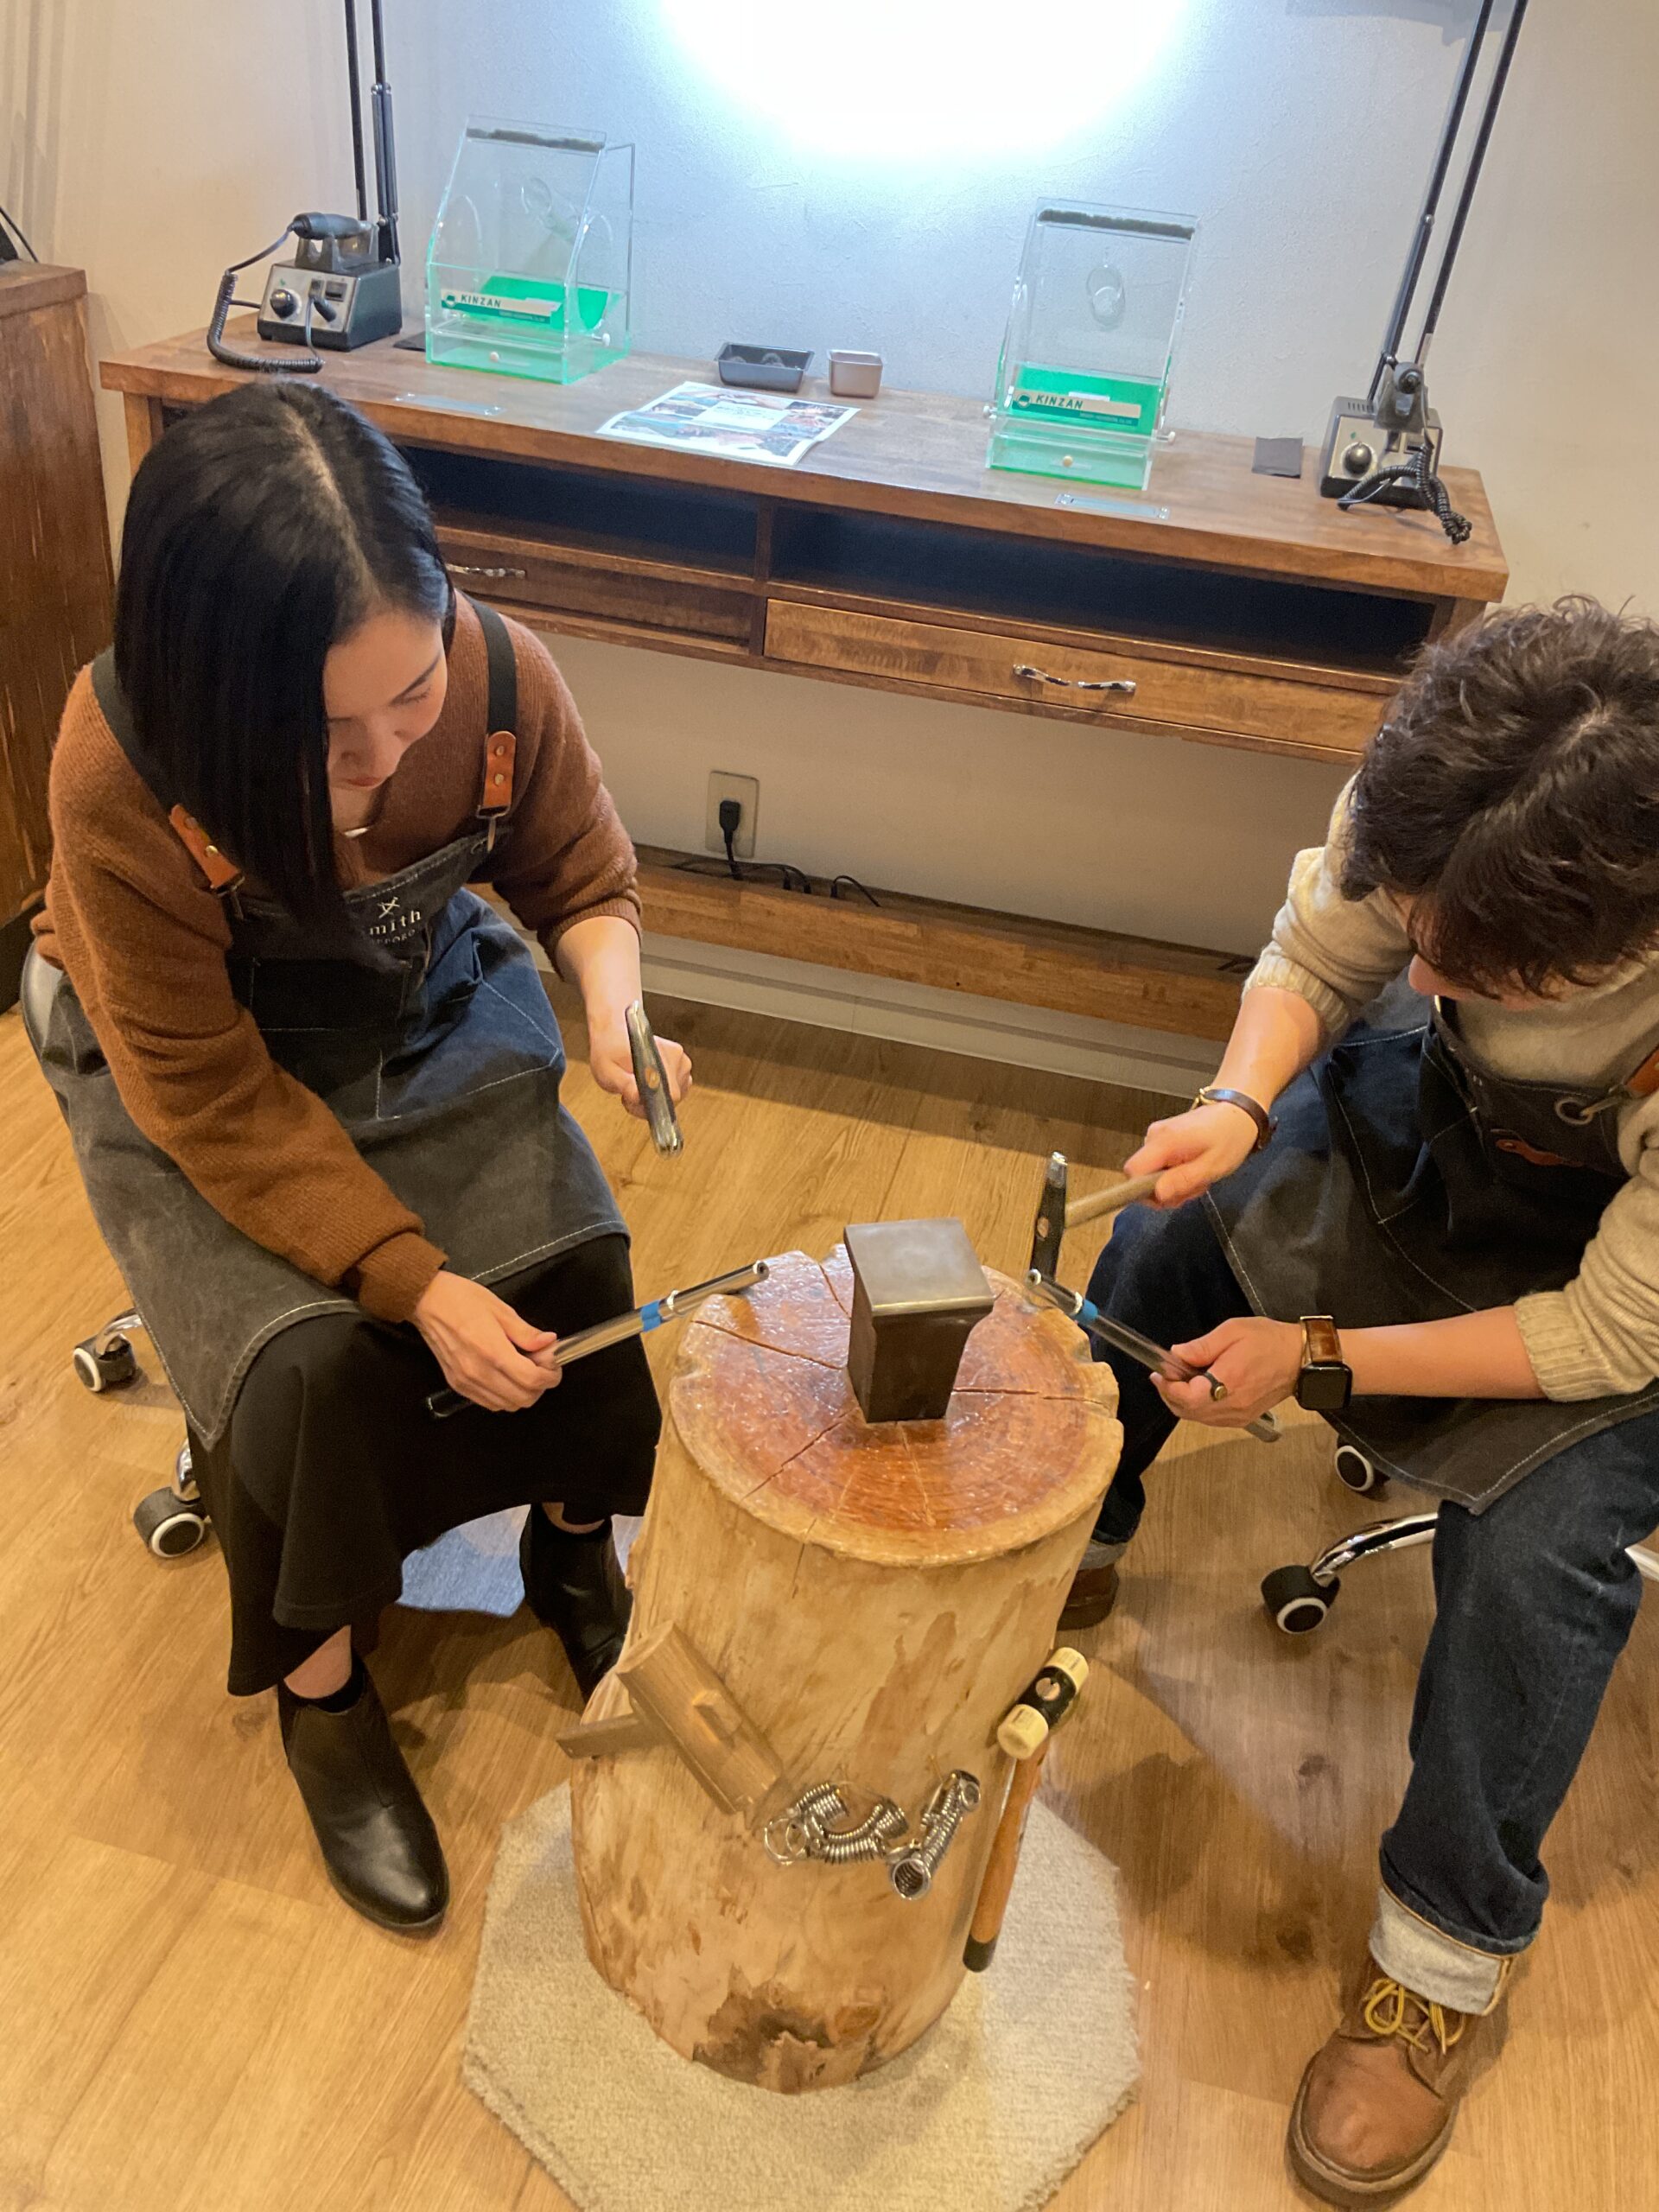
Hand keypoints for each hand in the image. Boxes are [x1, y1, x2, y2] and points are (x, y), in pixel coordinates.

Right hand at [413, 1271, 562, 1411]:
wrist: (427, 1301)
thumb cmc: (460, 1300)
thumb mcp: (501, 1309)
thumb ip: (526, 1332)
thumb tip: (548, 1343)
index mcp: (493, 1351)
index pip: (532, 1380)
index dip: (550, 1376)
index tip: (553, 1366)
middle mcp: (479, 1372)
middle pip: (522, 1399)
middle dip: (540, 1386)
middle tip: (542, 1368)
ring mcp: (467, 1381)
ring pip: (506, 1405)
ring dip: (522, 1393)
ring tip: (523, 1371)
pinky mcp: (457, 1384)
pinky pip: (488, 1403)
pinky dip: (504, 1396)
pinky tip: (506, 1377)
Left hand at [588, 1011, 693, 1119]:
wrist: (614, 1032)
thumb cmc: (609, 1051)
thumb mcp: (607, 1071)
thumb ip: (624, 1084)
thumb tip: (638, 1096)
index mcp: (660, 1056)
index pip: (671, 1095)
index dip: (652, 1106)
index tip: (632, 1101)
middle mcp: (677, 1057)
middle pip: (674, 1098)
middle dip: (650, 1103)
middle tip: (628, 1094)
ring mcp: (682, 1060)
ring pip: (676, 1095)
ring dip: (656, 1098)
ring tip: (635, 1087)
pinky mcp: (683, 1065)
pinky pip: (677, 1089)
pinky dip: (661, 1092)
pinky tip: (646, 1085)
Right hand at [1126, 1101, 1261, 1207]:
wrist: (1237, 1111)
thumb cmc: (1230, 1136)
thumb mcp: (1212, 1166)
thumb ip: (1182, 1180)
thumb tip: (1157, 1195)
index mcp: (1163, 1141)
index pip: (1132, 1172)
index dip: (1144, 1191)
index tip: (1169, 1197)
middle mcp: (1153, 1136)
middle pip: (1141, 1176)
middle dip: (1166, 1190)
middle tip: (1194, 1188)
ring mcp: (1156, 1136)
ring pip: (1151, 1173)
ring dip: (1174, 1183)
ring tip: (1199, 1177)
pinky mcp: (1162, 1138)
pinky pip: (1159, 1165)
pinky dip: (1175, 1173)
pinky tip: (1194, 1169)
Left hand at [1152, 1317, 1301, 1427]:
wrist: (1300, 1359)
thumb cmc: (1269, 1342)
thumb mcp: (1231, 1332)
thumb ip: (1201, 1346)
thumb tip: (1176, 1355)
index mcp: (1227, 1383)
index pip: (1186, 1397)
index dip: (1168, 1387)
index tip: (1159, 1373)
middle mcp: (1232, 1405)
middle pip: (1187, 1411)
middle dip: (1170, 1395)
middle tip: (1164, 1377)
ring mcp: (1239, 1415)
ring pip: (1198, 1417)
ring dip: (1183, 1402)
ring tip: (1179, 1381)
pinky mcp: (1244, 1417)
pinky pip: (1212, 1419)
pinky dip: (1198, 1408)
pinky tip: (1198, 1390)